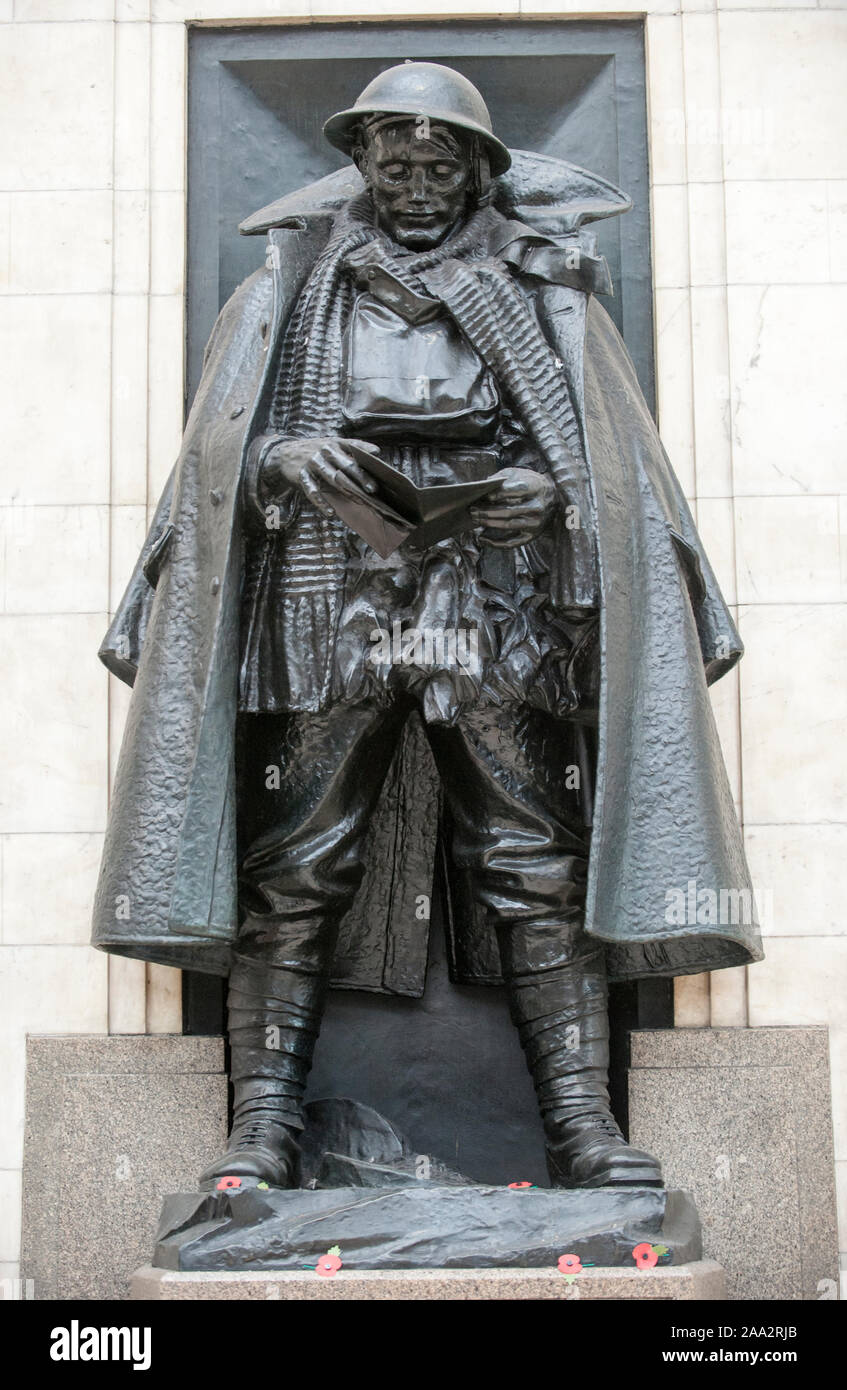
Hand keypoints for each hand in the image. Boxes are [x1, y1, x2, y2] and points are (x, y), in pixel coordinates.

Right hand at [262, 437, 380, 520]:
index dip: (364, 449)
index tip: (377, 454)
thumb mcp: (330, 447)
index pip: (352, 445)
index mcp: (334, 443)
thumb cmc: (315, 453)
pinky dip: (321, 502)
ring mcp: (313, 463)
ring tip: (359, 501)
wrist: (284, 453)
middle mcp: (324, 451)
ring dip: (347, 491)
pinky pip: (313, 491)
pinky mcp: (302, 475)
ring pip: (332, 478)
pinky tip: (330, 513)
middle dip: (361, 477)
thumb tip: (372, 466)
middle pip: (346, 465)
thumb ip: (348, 454)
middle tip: (373, 488)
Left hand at [470, 467, 556, 546]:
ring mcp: (535, 524)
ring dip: (488, 523)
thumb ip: (501, 478)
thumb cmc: (530, 483)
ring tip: (475, 519)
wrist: (553, 496)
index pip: (516, 491)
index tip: (484, 496)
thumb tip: (482, 486)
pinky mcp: (531, 536)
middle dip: (487, 511)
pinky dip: (495, 543)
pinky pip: (511, 543)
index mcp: (536, 488)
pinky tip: (482, 538)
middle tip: (472, 509)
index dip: (498, 494)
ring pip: (508, 525)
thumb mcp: (519, 473)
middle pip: (508, 510)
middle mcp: (537, 507)